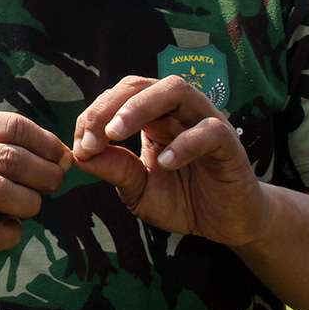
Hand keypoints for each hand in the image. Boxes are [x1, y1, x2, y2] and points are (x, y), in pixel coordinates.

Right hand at [0, 108, 71, 260]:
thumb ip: (23, 145)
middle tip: (54, 183)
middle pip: (10, 158)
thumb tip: (66, 157)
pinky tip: (11, 227)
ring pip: (1, 191)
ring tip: (32, 204)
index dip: (47, 144)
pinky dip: (12, 233)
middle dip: (45, 173)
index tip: (61, 159)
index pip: (14, 126)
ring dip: (31, 202)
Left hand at [71, 75, 268, 245]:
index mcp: (153, 116)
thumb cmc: (183, 200)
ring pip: (175, 90)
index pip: (117, 97)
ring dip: (140, 107)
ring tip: (116, 133)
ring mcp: (205, 121)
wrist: (227, 224)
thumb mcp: (138, 190)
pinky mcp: (229, 143)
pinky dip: (185, 143)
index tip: (80, 147)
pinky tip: (165, 163)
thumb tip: (79, 156)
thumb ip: (115, 170)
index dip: (93, 116)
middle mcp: (178, 110)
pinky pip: (209, 130)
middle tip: (91, 137)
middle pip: (140, 85)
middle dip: (108, 106)